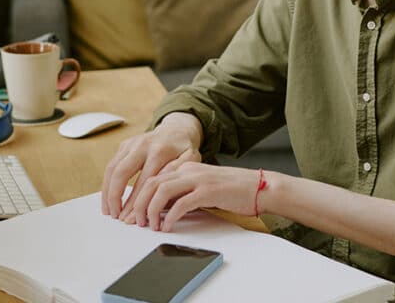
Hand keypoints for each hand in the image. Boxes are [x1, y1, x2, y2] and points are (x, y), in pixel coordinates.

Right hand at [101, 112, 201, 218]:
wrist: (177, 130)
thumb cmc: (185, 150)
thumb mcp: (191, 161)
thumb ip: (177, 177)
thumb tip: (161, 194)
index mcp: (160, 151)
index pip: (143, 182)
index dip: (136, 203)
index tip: (133, 219)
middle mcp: (142, 145)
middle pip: (121, 173)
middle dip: (115, 197)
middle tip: (115, 216)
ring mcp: (131, 143)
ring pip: (112, 168)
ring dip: (107, 191)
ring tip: (108, 210)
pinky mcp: (124, 144)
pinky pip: (111, 165)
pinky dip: (107, 183)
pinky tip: (109, 197)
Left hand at [128, 162, 262, 231]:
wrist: (260, 187)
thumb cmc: (232, 191)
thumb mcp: (201, 189)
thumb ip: (182, 194)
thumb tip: (160, 209)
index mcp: (186, 167)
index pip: (153, 178)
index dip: (139, 197)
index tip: (135, 214)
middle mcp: (189, 169)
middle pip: (152, 183)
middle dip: (139, 204)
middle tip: (137, 222)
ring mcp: (198, 179)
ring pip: (162, 191)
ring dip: (151, 210)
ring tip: (151, 225)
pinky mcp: (208, 191)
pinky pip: (181, 204)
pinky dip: (170, 217)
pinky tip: (168, 227)